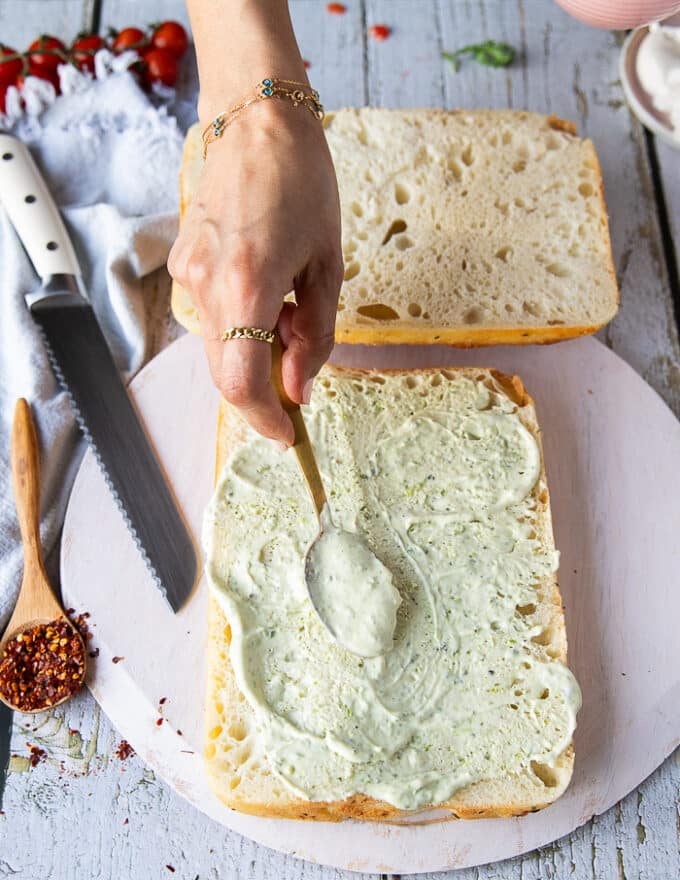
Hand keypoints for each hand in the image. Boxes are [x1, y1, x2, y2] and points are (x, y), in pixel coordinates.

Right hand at [168, 99, 342, 444]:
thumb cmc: (303, 184)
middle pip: (227, 373)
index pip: (241, 384)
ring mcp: (188, 274)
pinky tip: (269, 290)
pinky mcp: (183, 263)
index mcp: (248, 285)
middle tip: (303, 363)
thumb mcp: (327, 266)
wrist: (258, 122)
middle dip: (266, 385)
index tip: (287, 433)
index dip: (264, 418)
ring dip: (257, 349)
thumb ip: (315, 337)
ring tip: (292, 308)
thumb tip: (300, 390)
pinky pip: (212, 316)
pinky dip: (242, 322)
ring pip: (221, 346)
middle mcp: (206, 285)